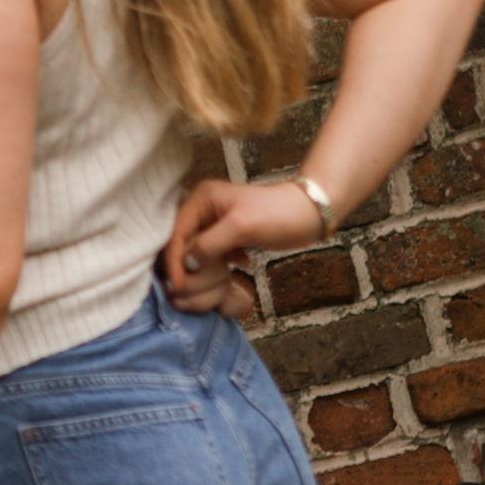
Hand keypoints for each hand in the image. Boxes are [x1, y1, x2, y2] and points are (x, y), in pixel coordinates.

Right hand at [160, 174, 320, 312]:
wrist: (310, 213)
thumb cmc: (278, 214)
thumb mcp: (242, 227)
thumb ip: (210, 244)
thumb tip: (186, 264)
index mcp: (201, 199)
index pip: (175, 233)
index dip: (174, 260)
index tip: (179, 286)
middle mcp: (203, 209)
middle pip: (182, 245)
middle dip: (190, 267)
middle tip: (201, 285)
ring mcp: (215, 223)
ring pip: (196, 254)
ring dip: (207, 269)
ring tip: (225, 277)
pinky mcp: (228, 236)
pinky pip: (213, 256)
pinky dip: (222, 266)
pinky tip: (242, 265)